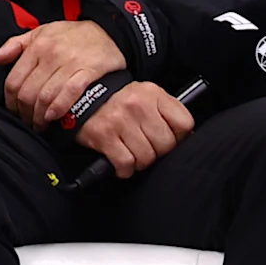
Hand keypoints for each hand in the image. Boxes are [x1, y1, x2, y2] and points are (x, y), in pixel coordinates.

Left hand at [0, 19, 129, 127]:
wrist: (108, 29)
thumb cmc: (71, 34)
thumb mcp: (41, 32)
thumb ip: (16, 45)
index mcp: (36, 47)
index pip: (14, 81)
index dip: (11, 102)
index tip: (15, 112)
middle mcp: (50, 55)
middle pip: (28, 93)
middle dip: (25, 114)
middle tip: (29, 123)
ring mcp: (70, 63)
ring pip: (45, 96)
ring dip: (40, 117)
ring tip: (41, 125)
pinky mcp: (89, 70)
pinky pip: (70, 93)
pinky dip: (59, 108)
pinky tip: (54, 117)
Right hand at [74, 80, 195, 179]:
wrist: (81, 98)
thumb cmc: (117, 101)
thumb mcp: (145, 95)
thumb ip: (165, 112)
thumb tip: (184, 138)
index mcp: (153, 94)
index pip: (184, 124)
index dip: (180, 137)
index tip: (170, 139)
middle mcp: (138, 106)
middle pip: (166, 145)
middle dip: (158, 152)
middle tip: (148, 148)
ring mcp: (121, 121)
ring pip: (147, 157)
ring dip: (141, 162)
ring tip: (133, 155)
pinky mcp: (104, 136)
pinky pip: (126, 164)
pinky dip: (125, 170)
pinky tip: (122, 164)